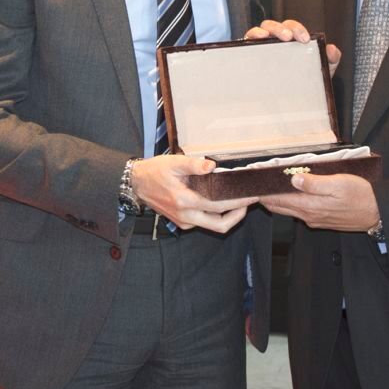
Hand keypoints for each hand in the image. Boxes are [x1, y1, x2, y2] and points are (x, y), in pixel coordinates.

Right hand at [130, 154, 255, 233]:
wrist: (137, 183)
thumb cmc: (155, 172)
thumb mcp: (173, 162)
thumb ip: (194, 165)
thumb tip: (212, 166)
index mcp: (184, 201)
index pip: (218, 205)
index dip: (238, 202)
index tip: (251, 196)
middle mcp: (186, 216)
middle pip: (220, 225)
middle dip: (238, 215)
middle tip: (248, 201)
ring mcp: (184, 221)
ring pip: (213, 226)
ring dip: (229, 216)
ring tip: (238, 200)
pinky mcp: (182, 222)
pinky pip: (204, 223)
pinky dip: (216, 215)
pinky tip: (221, 201)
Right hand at [244, 19, 342, 77]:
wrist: (291, 103)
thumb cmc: (302, 83)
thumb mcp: (319, 71)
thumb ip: (330, 60)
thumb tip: (331, 48)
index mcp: (290, 41)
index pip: (291, 27)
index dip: (297, 29)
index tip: (304, 39)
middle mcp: (274, 41)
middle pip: (273, 26)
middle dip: (280, 28)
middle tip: (288, 37)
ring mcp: (260, 48)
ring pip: (258, 31)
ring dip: (263, 31)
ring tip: (268, 37)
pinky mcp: (248, 56)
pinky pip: (246, 42)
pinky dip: (250, 38)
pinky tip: (254, 41)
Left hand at [259, 173, 378, 231]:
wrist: (377, 213)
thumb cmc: (361, 196)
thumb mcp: (338, 183)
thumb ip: (315, 183)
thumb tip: (293, 179)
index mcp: (310, 205)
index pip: (278, 200)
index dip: (263, 193)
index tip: (252, 185)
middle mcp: (309, 215)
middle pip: (279, 207)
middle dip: (266, 197)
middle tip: (255, 186)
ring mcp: (314, 219)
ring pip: (288, 210)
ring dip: (277, 201)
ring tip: (268, 188)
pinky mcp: (321, 220)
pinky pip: (299, 212)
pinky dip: (290, 204)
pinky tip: (290, 194)